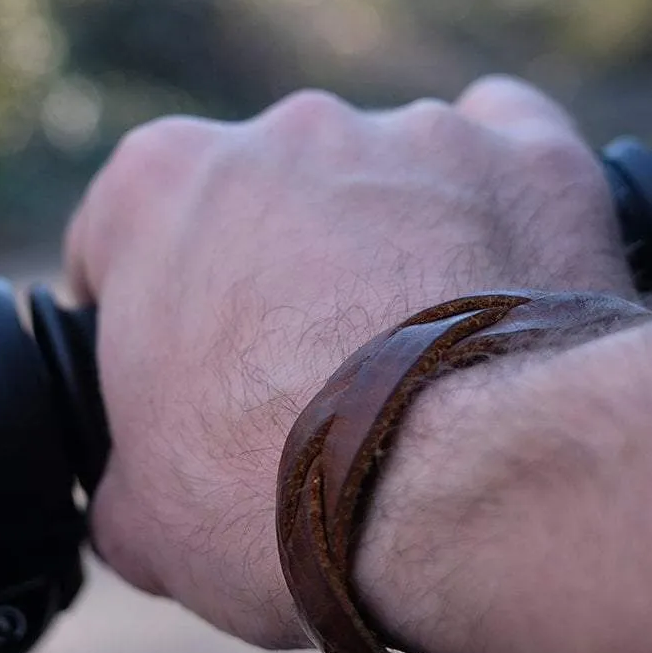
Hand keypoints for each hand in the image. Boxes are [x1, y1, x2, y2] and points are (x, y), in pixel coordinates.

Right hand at [64, 78, 634, 647]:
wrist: (455, 495)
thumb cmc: (271, 496)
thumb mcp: (141, 519)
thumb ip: (124, 472)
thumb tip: (143, 491)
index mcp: (156, 190)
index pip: (122, 234)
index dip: (145, 315)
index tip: (178, 376)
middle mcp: (280, 133)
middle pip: (261, 200)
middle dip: (274, 274)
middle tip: (303, 383)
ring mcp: (411, 134)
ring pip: (385, 180)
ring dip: (389, 247)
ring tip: (421, 363)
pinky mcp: (529, 155)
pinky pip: (505, 153)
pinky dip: (501, 207)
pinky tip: (505, 287)